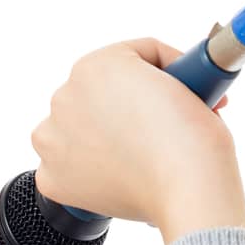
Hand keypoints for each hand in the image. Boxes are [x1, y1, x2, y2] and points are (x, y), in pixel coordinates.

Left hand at [29, 37, 243, 230]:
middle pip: (95, 98)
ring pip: (74, 132)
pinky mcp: (52, 178)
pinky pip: (65, 170)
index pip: (124, 62)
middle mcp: (64, 96)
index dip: (155, 78)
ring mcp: (53, 138)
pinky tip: (112, 176)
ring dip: (96, 138)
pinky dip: (84, 174)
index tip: (172, 93)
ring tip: (134, 155)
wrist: (188, 182)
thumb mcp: (182, 79)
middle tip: (155, 128)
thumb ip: (153, 81)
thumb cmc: (192, 136)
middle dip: (123, 108)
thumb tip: (147, 99)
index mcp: (94, 65)